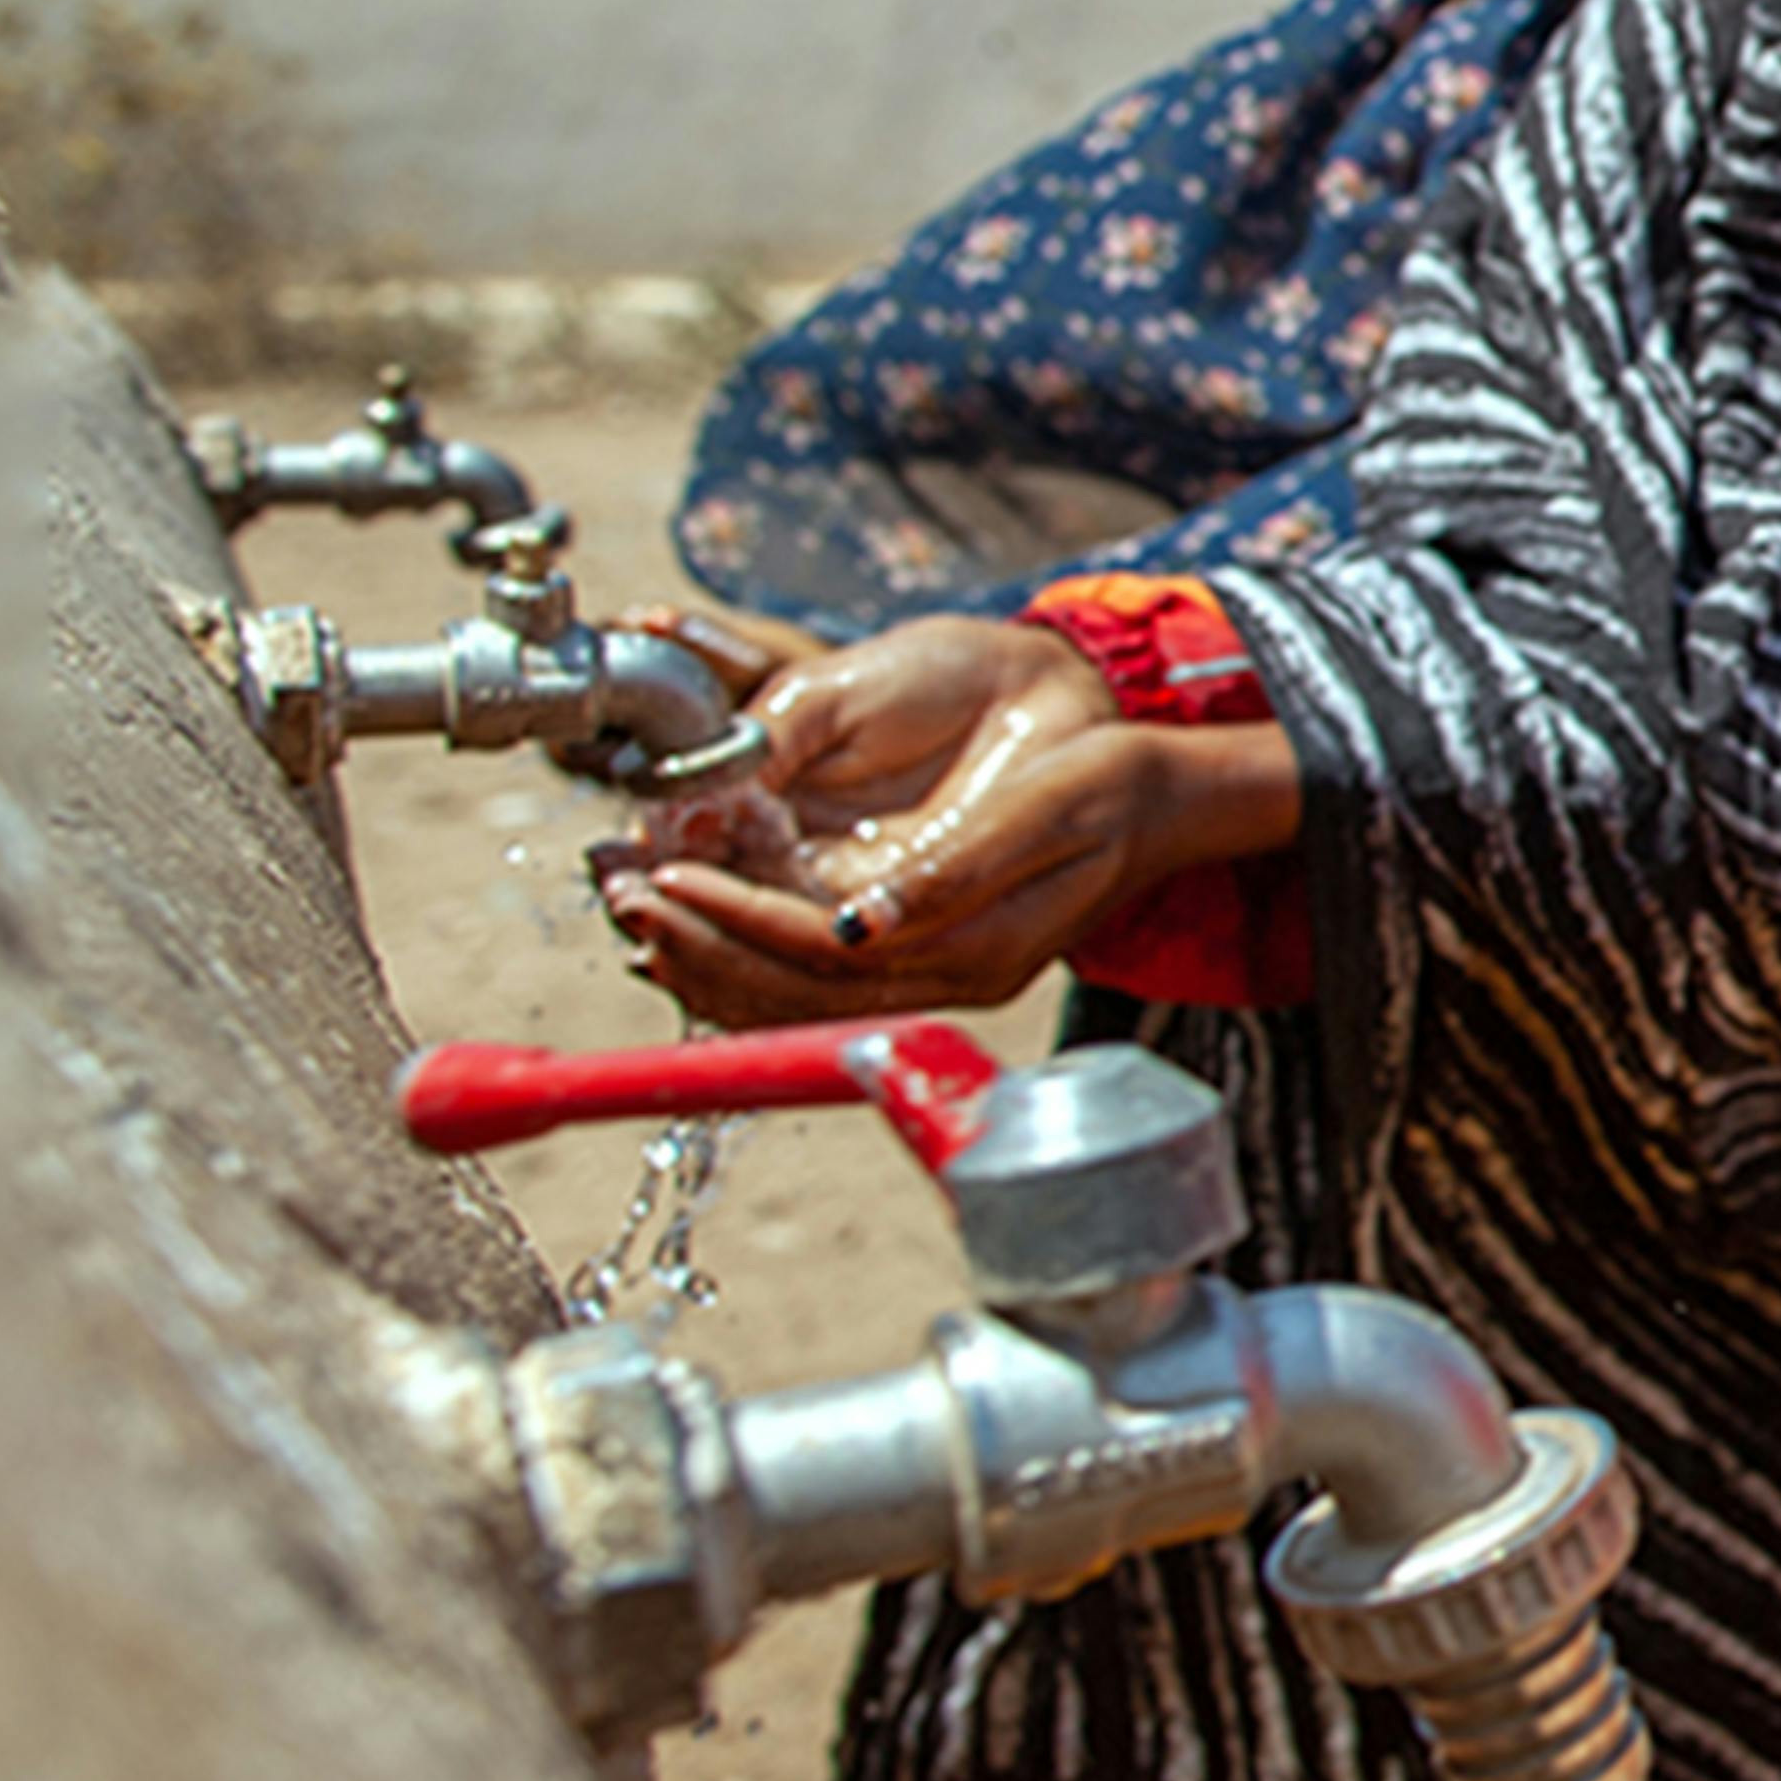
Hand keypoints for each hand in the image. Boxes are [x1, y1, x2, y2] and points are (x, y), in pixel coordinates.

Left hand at [598, 614, 1284, 1019]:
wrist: (1160, 799)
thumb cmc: (1107, 785)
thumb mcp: (1047, 806)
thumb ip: (956, 866)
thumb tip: (858, 923)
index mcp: (973, 950)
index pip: (820, 956)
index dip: (733, 921)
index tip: (663, 876)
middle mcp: (940, 977)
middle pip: (787, 993)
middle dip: (695, 944)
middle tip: (620, 890)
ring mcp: (924, 971)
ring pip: (785, 994)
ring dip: (701, 955)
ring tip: (632, 901)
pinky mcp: (911, 951)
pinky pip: (802, 978)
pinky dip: (734, 952)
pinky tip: (690, 917)